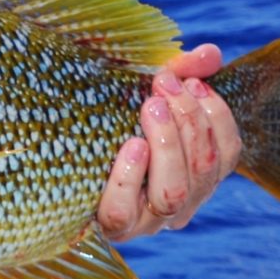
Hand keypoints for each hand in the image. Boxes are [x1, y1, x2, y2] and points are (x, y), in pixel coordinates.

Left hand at [97, 44, 241, 241]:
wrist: (52, 162)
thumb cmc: (109, 124)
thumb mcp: (145, 96)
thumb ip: (180, 74)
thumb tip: (210, 52)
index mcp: (196, 176)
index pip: (226, 152)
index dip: (216, 115)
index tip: (192, 83)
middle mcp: (179, 205)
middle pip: (203, 169)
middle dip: (187, 120)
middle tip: (163, 84)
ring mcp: (146, 221)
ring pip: (173, 193)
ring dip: (167, 143)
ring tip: (149, 106)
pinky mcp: (110, 227)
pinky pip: (122, 211)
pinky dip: (129, 177)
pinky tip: (131, 146)